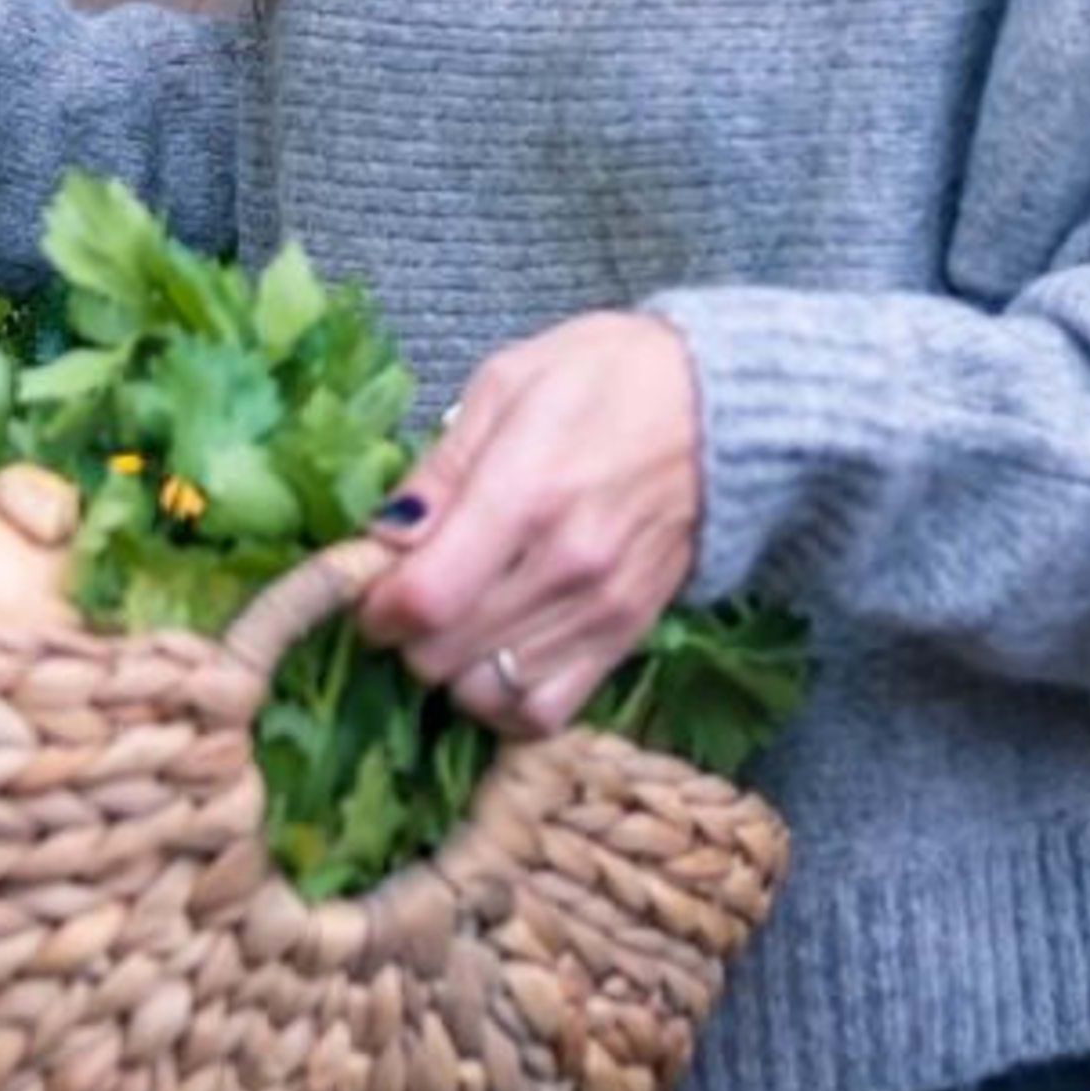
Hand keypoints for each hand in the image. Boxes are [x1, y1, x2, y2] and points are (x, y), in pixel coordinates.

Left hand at [354, 310, 701, 734]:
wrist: (722, 405)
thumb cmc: (606, 376)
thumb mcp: (508, 382)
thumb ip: (442, 467)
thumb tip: (383, 536)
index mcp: (526, 494)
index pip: (424, 599)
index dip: (374, 605)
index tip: (367, 582)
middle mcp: (564, 568)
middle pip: (443, 656)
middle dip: (406, 633)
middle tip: (412, 590)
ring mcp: (601, 612)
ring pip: (486, 694)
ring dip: (451, 668)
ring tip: (457, 619)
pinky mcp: (628, 638)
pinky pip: (546, 714)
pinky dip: (506, 701)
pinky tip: (497, 654)